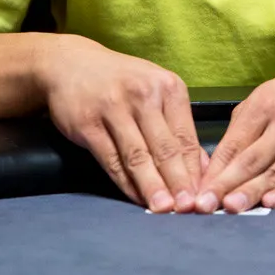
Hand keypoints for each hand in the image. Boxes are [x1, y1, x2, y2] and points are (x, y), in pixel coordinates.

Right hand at [37, 34, 203, 212]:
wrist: (72, 64)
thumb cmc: (122, 82)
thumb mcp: (156, 92)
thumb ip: (178, 126)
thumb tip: (202, 167)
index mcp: (167, 87)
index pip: (186, 136)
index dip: (195, 170)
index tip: (203, 195)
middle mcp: (143, 95)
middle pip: (165, 148)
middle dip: (178, 182)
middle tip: (188, 209)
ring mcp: (113, 108)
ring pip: (138, 156)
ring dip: (152, 187)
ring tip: (163, 209)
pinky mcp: (88, 124)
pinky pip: (111, 159)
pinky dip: (125, 183)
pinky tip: (135, 198)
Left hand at [194, 52, 274, 212]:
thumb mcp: (270, 90)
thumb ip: (246, 122)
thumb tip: (222, 158)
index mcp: (267, 104)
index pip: (234, 142)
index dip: (215, 169)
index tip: (196, 189)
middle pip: (251, 160)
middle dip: (225, 185)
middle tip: (204, 206)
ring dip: (251, 193)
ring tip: (231, 208)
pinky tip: (271, 204)